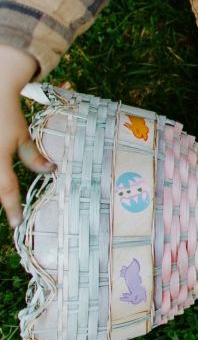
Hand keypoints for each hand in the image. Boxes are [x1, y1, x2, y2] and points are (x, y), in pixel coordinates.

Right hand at [0, 45, 49, 227]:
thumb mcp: (21, 135)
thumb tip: (51, 171)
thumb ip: (33, 156)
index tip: (17, 223)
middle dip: (1, 199)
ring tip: (6, 199)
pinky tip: (1, 184)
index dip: (12, 208)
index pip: (6, 188)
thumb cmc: (7, 116)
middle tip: (12, 214)